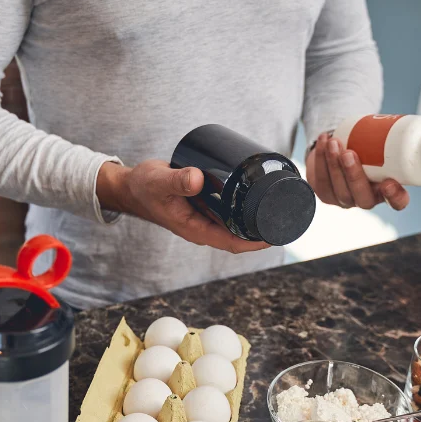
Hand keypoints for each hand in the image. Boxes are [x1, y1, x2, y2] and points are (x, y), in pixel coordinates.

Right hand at [96, 160, 269, 253]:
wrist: (132, 186)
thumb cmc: (144, 188)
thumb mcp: (159, 182)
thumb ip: (176, 180)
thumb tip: (198, 178)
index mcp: (196, 230)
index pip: (232, 243)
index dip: (256, 242)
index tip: (277, 235)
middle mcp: (204, 227)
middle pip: (240, 236)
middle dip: (264, 230)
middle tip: (288, 216)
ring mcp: (205, 217)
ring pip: (237, 223)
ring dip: (258, 218)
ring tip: (281, 205)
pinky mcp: (206, 205)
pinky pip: (230, 211)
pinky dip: (246, 206)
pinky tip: (260, 195)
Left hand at [306, 133, 409, 210]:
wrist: (342, 150)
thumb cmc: (369, 147)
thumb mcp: (383, 145)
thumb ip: (391, 139)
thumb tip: (406, 115)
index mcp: (387, 191)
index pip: (398, 202)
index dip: (395, 197)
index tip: (389, 183)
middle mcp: (366, 199)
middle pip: (361, 197)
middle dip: (353, 175)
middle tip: (349, 153)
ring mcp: (344, 199)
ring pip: (338, 189)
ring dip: (333, 165)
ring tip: (333, 142)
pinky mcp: (325, 193)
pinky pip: (320, 180)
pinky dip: (320, 158)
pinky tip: (323, 140)